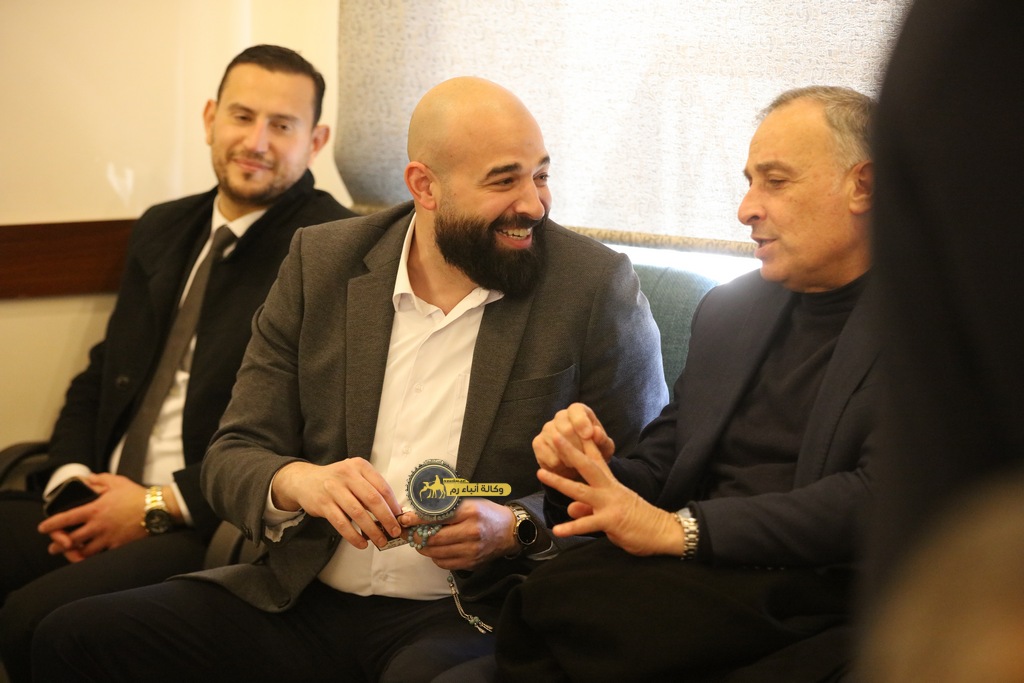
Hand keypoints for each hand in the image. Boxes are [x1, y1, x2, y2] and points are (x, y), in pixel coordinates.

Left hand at [37, 473, 148, 561]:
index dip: (52, 524)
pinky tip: (89, 556)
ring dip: (73, 553)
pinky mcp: (118, 545)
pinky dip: (93, 557)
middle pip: (71, 540)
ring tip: (68, 554)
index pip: (67, 518)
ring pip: (84, 551)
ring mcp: (108, 537)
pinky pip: (102, 554)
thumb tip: (86, 479)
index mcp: (95, 509)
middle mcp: (98, 525)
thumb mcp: (117, 482)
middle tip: (53, 547)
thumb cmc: (137, 495)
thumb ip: (99, 480)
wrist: (156, 509)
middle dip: (58, 545)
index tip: (42, 528)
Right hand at [271, 459, 401, 549]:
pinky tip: (361, 543)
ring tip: (380, 541)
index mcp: (360, 466)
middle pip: (372, 499)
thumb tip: (393, 511)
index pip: (382, 486)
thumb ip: (371, 488)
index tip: (400, 518)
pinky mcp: (323, 504)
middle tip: (394, 532)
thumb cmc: (337, 480)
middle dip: (386, 518)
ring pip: (358, 513)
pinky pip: (341, 523)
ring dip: (372, 530)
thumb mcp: (355, 475)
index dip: (393, 504)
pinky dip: (353, 536)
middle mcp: (347, 475)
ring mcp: (334, 489)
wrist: (305, 480)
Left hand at [398, 500, 516, 570]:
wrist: (509, 531)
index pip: (437, 516)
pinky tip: (435, 549)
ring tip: (418, 541)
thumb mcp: (470, 501)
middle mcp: (471, 532)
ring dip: (423, 547)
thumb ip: (447, 505)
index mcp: (470, 512)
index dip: (417, 519)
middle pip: (433, 538)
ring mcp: (471, 550)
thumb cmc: (487, 513)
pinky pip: (444, 563)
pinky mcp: (471, 563)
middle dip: (415, 536)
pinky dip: (435, 557)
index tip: (405, 519)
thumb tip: (420, 509)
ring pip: (436, 553)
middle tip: (407, 532)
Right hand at [532, 402, 614, 479]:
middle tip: (584, 458)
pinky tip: (564, 465)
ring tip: (576, 463)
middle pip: (566, 428)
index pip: (576, 410)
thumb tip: (596, 432)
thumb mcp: (604, 447)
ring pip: (555, 442)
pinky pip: (546, 454)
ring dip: (568, 457)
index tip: (588, 436)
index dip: (582, 422)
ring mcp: (547, 429)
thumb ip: (603, 440)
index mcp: (578, 411)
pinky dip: (558, 464)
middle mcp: (560, 416)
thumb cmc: (594, 451)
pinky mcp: (538, 442)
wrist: (579, 466)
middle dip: (578, 447)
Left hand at [537, 433, 684, 556]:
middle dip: (569, 450)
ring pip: (581, 490)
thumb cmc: (639, 521)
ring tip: (541, 474)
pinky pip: (588, 524)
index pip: (597, 460)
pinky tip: (557, 529)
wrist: (664, 531)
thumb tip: (570, 508)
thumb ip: (589, 510)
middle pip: (586, 466)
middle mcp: (609, 489)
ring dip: (559, 482)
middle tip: (554, 436)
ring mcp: (610, 503)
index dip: (584, 444)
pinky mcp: (612, 520)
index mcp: (611, 484)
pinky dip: (572, 527)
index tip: (573, 428)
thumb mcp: (611, 512)